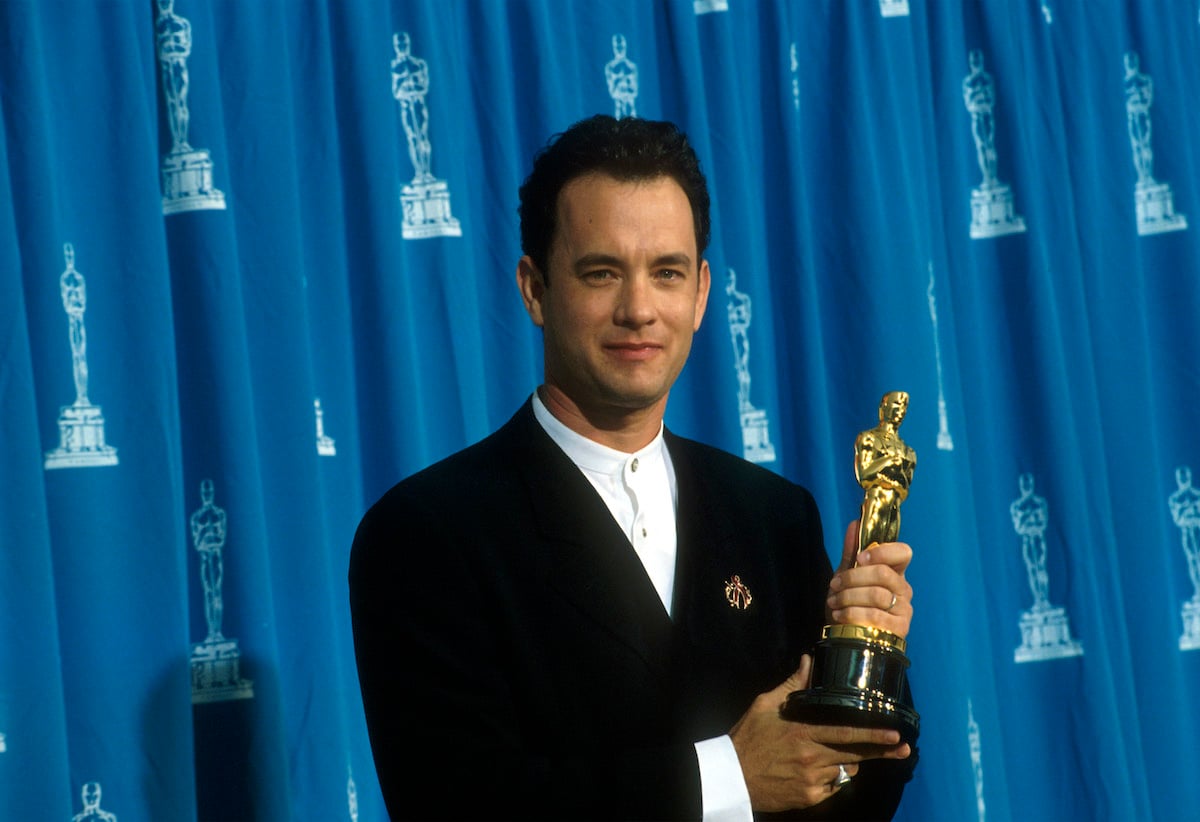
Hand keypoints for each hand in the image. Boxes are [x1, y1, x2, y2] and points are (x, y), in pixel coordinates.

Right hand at [729, 655, 912, 811]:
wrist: (731, 776)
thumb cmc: (748, 737)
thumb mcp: (766, 705)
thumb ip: (793, 685)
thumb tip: (809, 659)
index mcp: (803, 732)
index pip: (846, 733)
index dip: (873, 735)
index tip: (895, 733)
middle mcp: (812, 758)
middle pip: (855, 755)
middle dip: (882, 751)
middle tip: (903, 748)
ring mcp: (812, 781)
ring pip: (844, 770)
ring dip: (846, 762)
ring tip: (831, 754)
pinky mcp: (809, 798)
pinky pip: (831, 786)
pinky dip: (830, 778)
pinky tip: (814, 771)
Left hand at [826, 521, 912, 638]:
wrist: (846, 635)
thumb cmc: (849, 602)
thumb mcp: (846, 575)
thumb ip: (851, 551)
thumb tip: (854, 523)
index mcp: (895, 572)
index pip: (903, 552)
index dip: (882, 552)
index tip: (860, 558)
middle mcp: (903, 589)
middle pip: (883, 573)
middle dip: (852, 578)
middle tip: (834, 584)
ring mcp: (904, 610)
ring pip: (876, 595)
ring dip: (848, 597)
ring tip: (833, 601)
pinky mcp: (898, 629)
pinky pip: (874, 616)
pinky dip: (851, 613)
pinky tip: (839, 615)